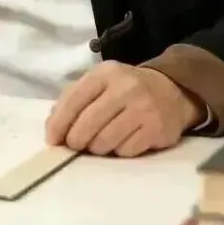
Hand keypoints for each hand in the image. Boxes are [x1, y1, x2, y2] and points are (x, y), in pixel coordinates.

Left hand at [45, 61, 204, 157]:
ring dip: (97, 148)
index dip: (59, 122)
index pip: (74, 99)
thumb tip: (52, 126)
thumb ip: (74, 99)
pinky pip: (125, 151)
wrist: (171, 92)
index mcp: (105, 73)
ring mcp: (143, 108)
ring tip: (101, 142)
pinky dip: (119, 151)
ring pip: (105, 141)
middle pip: (88, 124)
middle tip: (76, 145)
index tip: (53, 140)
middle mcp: (125, 87)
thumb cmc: (125, 90)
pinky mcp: (157, 128)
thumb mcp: (100, 84)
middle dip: (76, 140)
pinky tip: (123, 141)